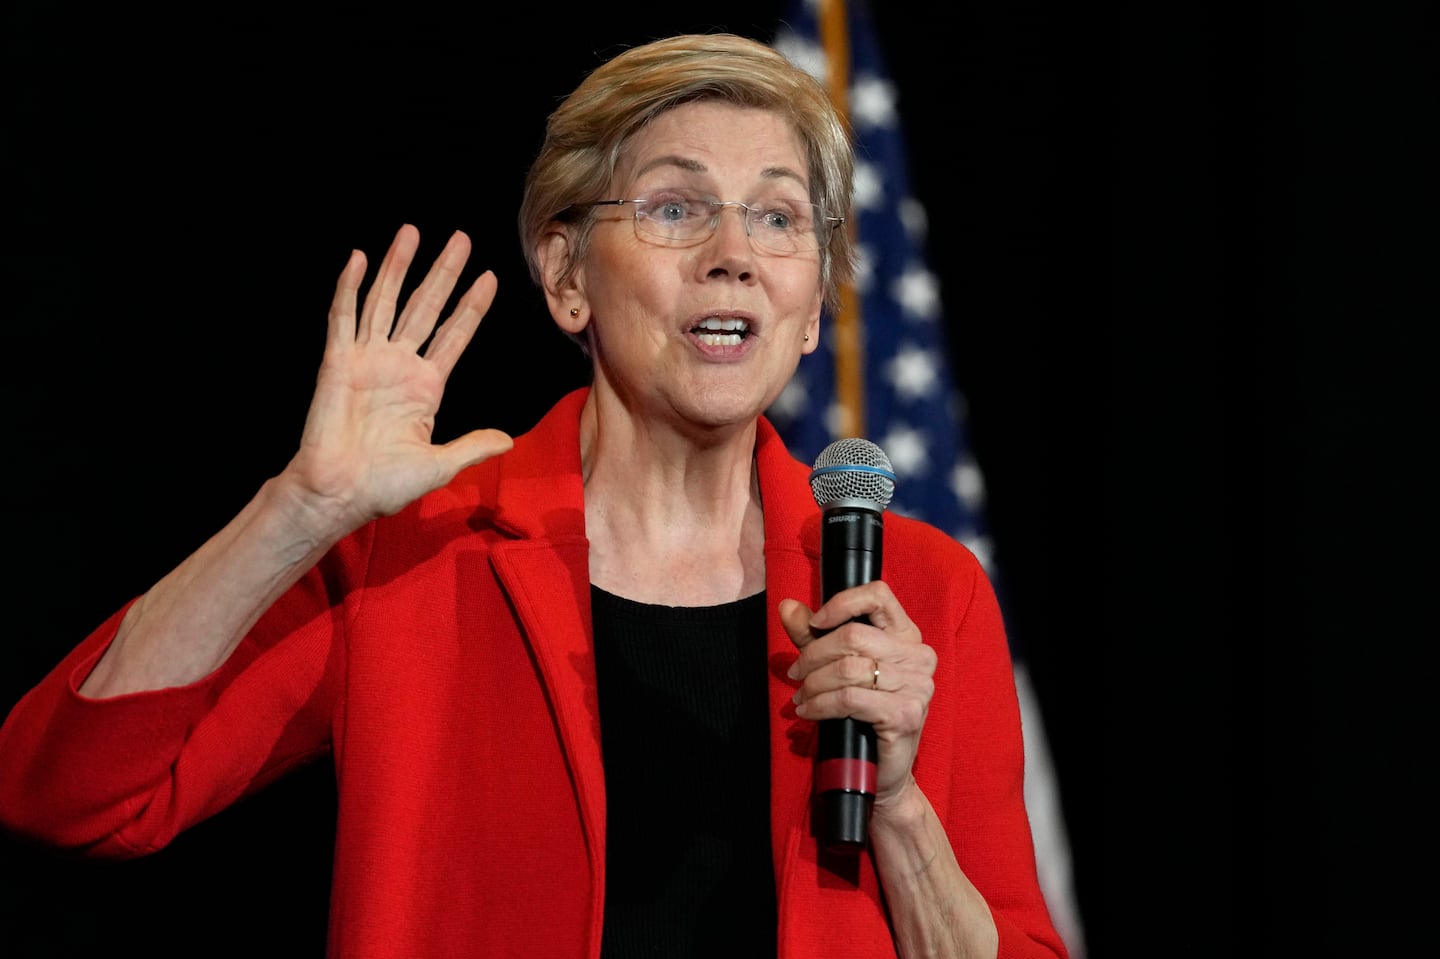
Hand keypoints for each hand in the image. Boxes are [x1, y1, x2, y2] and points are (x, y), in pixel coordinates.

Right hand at [285, 224, 513, 535]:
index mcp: (425, 387)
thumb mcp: (439, 465)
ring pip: (385, 301)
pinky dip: (349, 288)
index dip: (472, 306)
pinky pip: (343, 318)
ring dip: (398, 266)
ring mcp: (367, 359)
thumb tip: (508, 441)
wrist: (339, 493)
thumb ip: (472, 448)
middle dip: (443, 272)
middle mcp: (398, 365)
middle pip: (425, 306)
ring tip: (412, 232)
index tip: (489, 277)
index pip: (455, 334)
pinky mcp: (336, 362)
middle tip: (461, 238)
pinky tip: (359, 259)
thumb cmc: (385, 485)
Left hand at [779, 582, 936, 806]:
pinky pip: (849, 699)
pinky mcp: (905, 715)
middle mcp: (919, 656)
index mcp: (907, 636)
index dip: (842, 603)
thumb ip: (813, 637)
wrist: (882, 772)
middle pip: (853, 636)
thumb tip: (787, 606)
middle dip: (813, 655)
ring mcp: (917, 686)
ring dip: (813, 683)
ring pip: (848, 669)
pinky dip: (820, 704)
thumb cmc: (861, 716)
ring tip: (801, 696)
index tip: (815, 622)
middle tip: (796, 674)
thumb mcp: (835, 668)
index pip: (879, 595)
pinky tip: (808, 711)